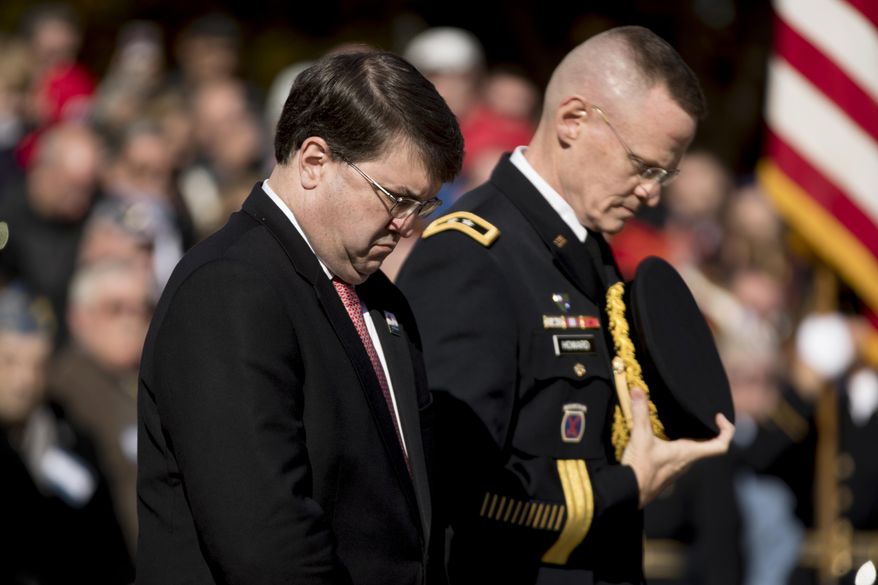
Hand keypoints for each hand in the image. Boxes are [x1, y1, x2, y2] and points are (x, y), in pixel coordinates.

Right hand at [621, 388, 734, 507]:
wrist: (629, 493)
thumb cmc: (640, 469)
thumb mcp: (640, 437)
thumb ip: (640, 412)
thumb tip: (638, 390)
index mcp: (688, 453)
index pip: (720, 445)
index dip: (727, 430)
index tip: (719, 417)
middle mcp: (687, 461)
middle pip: (708, 446)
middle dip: (707, 429)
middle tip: (700, 414)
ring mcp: (678, 468)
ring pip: (693, 450)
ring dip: (692, 436)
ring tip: (681, 421)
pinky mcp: (667, 471)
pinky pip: (680, 455)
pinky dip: (678, 444)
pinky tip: (663, 437)